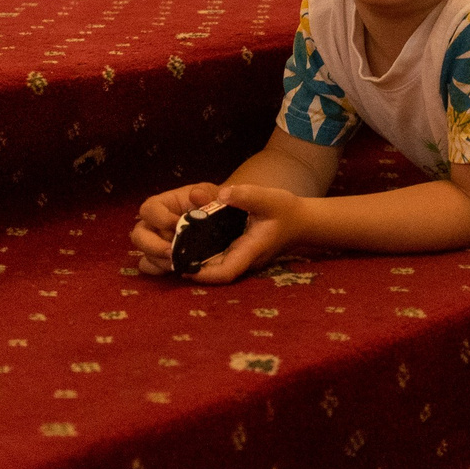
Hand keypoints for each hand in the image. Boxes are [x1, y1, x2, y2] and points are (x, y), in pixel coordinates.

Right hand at [130, 182, 222, 275]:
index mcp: (161, 205)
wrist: (217, 218)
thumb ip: (204, 193)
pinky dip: (159, 270)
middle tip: (171, 252)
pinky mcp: (160, 257)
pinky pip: (150, 267)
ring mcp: (155, 242)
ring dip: (160, 261)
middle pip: (138, 235)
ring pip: (145, 254)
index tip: (177, 224)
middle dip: (153, 246)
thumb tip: (195, 194)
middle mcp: (153, 225)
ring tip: (179, 264)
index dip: (160, 219)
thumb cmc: (209, 202)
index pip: (148, 210)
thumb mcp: (210, 193)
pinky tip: (175, 269)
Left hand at [174, 184, 305, 285]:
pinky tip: (188, 243)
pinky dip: (202, 254)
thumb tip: (222, 194)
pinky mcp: (239, 251)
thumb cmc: (287, 209)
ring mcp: (242, 257)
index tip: (184, 268)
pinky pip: (218, 258)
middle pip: (215, 272)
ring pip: (215, 266)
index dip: (204, 274)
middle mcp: (244, 258)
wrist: (301, 219)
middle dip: (192, 269)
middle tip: (167, 258)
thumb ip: (247, 195)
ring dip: (195, 262)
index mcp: (251, 250)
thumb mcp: (269, 197)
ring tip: (172, 251)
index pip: (226, 271)